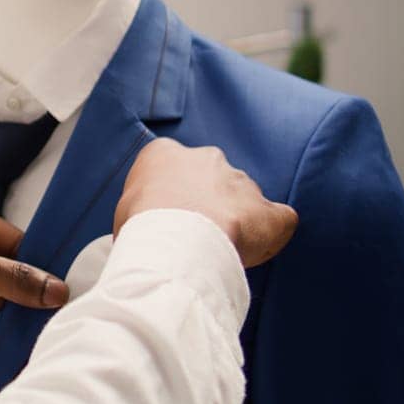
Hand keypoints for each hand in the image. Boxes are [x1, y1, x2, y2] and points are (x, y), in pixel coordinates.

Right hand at [115, 138, 297, 266]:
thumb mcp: (125, 209)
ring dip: (237, 219)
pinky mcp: (268, 211)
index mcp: (166, 153)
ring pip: (243, 198)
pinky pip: (278, 219)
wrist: (174, 243)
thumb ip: (143, 207)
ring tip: (221, 250)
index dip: (173, 192)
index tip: (169, 216)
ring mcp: (241, 181)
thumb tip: (146, 229)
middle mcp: (207, 158)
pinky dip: (273, 232)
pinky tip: (258, 248)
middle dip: (209, 202)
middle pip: (212, 177)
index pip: (172, 165)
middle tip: (196, 233)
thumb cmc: (141, 228)